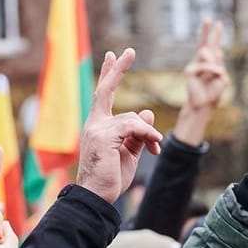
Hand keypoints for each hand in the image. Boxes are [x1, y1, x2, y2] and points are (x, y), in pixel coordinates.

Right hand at [76, 48, 162, 204]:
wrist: (97, 197)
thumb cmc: (110, 178)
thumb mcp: (129, 152)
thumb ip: (137, 133)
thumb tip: (147, 114)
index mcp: (98, 126)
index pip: (104, 94)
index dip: (109, 74)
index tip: (112, 55)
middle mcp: (94, 124)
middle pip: (106, 90)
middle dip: (118, 69)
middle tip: (129, 51)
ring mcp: (96, 129)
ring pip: (132, 118)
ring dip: (148, 134)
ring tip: (154, 149)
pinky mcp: (103, 137)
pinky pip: (133, 127)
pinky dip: (147, 135)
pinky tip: (154, 145)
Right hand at [174, 20, 229, 145]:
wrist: (204, 105)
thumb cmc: (214, 93)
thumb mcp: (223, 79)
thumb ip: (219, 67)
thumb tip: (210, 58)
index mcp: (211, 62)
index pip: (214, 46)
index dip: (216, 35)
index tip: (218, 24)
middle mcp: (202, 61)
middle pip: (204, 42)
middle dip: (207, 30)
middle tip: (208, 18)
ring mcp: (195, 64)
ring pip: (207, 53)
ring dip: (214, 64)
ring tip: (216, 74)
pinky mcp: (190, 70)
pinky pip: (204, 66)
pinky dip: (211, 70)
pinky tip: (213, 75)